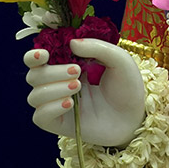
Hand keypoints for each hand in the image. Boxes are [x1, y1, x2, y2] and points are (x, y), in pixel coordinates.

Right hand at [23, 38, 145, 147]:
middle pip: (34, 76)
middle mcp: (57, 85)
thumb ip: (96, 47)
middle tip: (78, 70)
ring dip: (53, 88)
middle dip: (52, 72)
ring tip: (77, 86)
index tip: (43, 54)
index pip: (37, 60)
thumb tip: (71, 43)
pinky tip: (70, 103)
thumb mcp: (118, 59)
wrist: (135, 116)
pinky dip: (51, 107)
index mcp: (66, 65)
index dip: (33, 56)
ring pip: (35, 96)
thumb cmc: (127, 86)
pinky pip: (40, 116)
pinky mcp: (60, 124)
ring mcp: (57, 105)